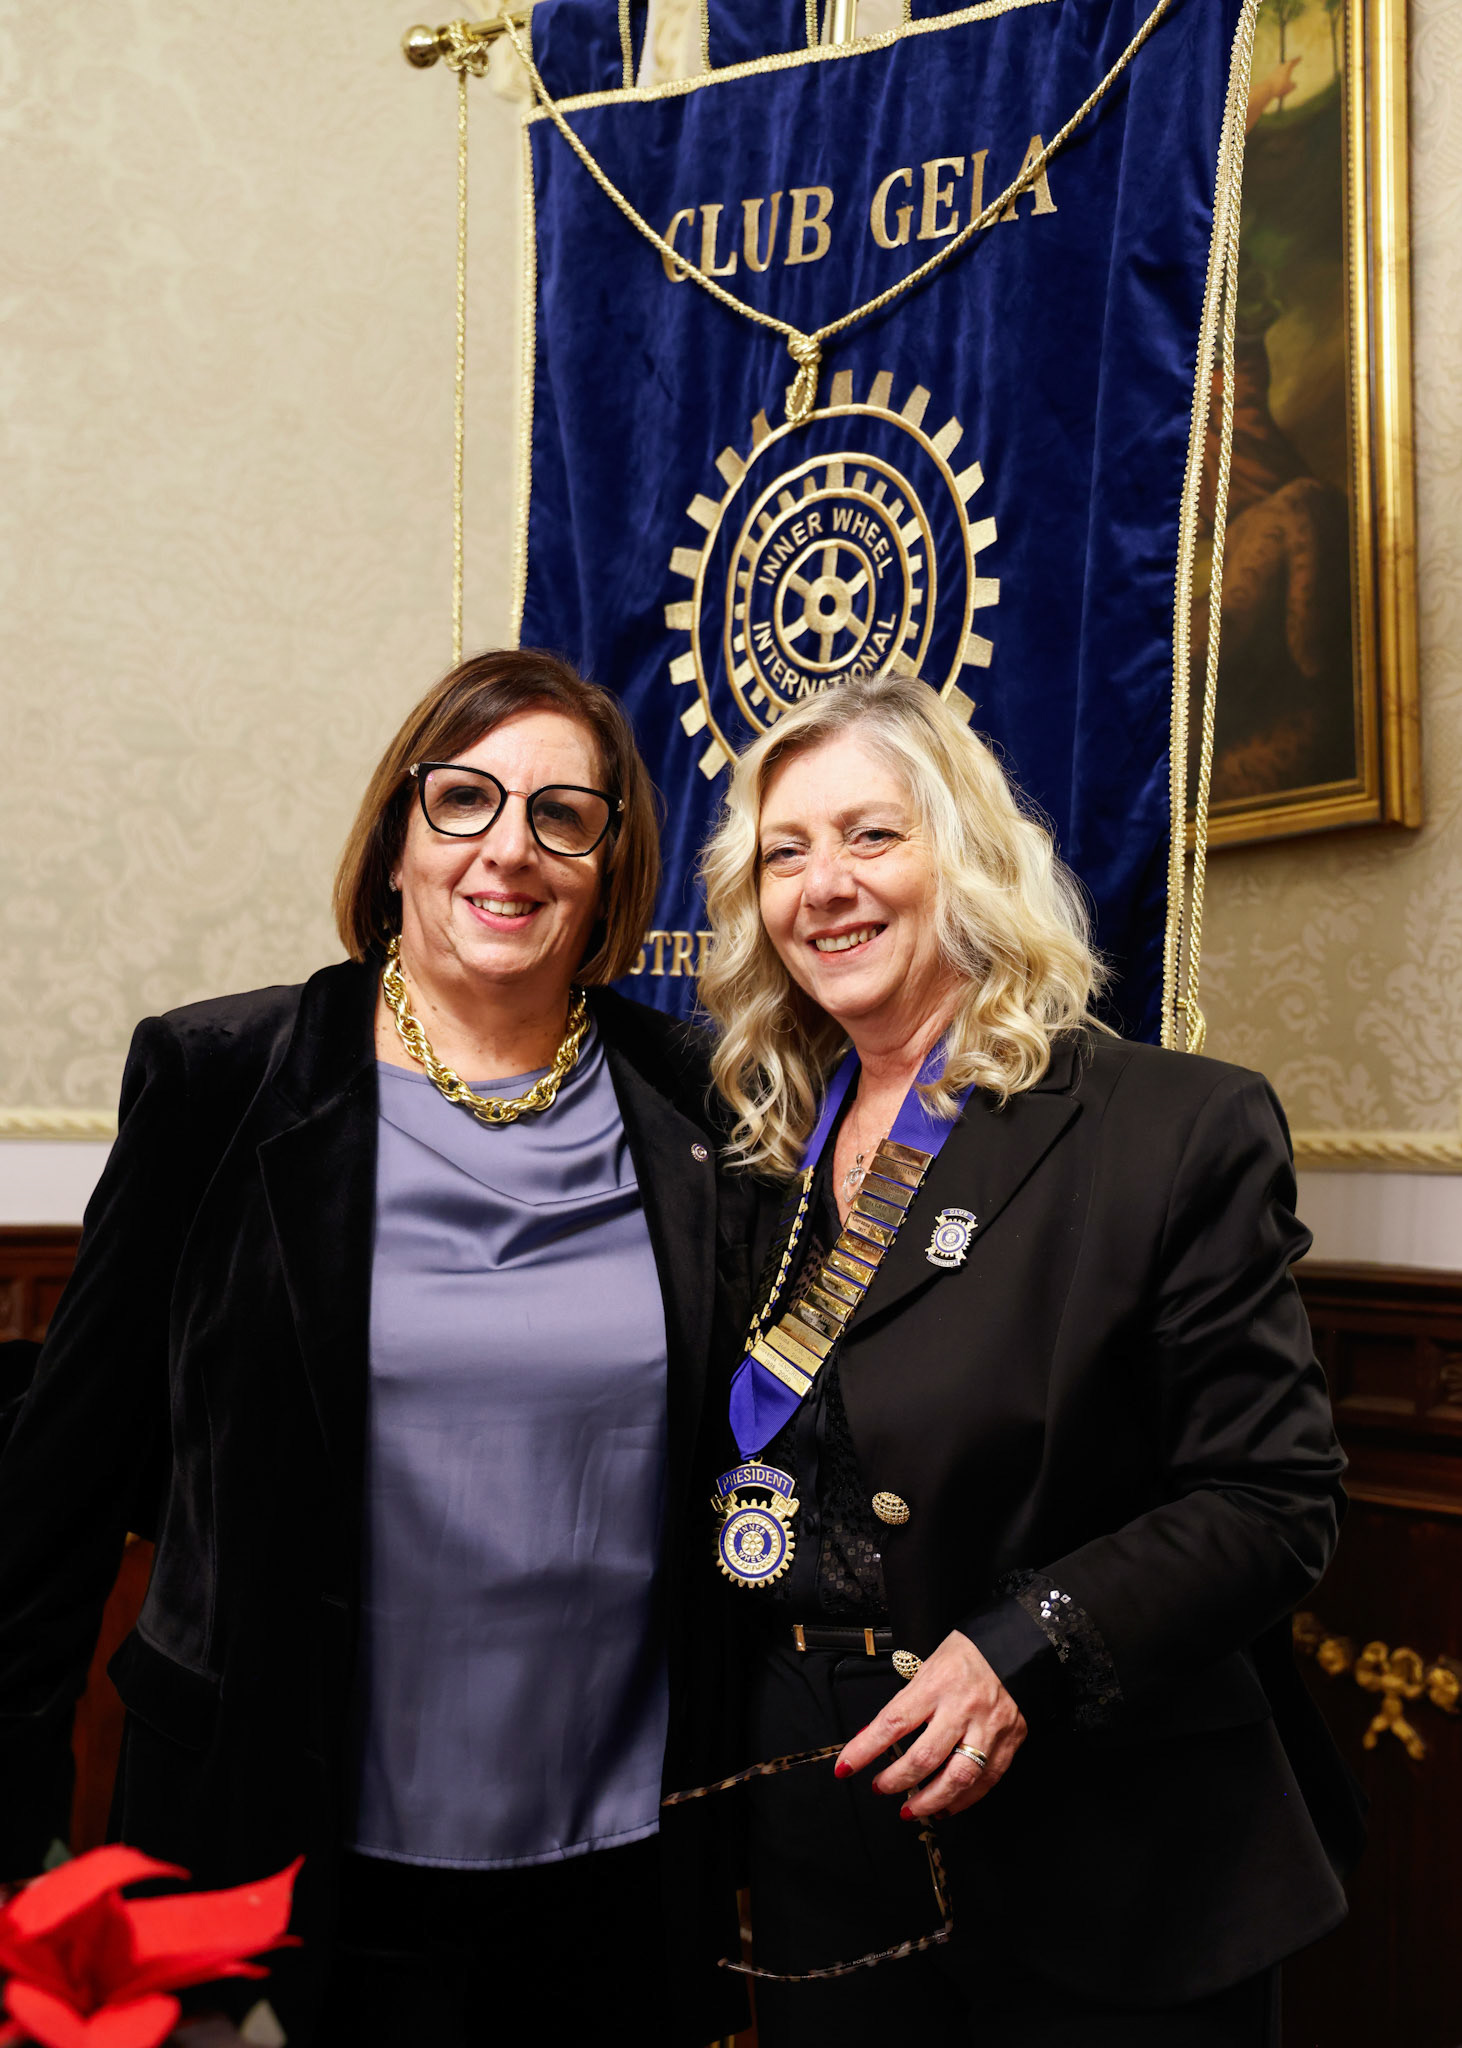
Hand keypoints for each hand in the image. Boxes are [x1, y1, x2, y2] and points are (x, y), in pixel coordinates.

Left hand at [834, 1629, 1025, 1818]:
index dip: (866, 1749)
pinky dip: (963, 1800)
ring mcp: (989, 1729)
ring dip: (930, 1801)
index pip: (893, 1723)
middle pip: (925, 1758)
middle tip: (880, 1788)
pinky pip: (985, 1781)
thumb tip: (871, 1737)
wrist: (1017, 1647)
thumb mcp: (928, 1667)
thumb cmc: (966, 1655)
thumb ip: (905, 1704)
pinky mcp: (1009, 1743)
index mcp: (937, 1684)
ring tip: (910, 1810)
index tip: (845, 1767)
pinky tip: (946, 1806)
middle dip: (897, 1781)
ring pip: (957, 1777)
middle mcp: (963, 1709)